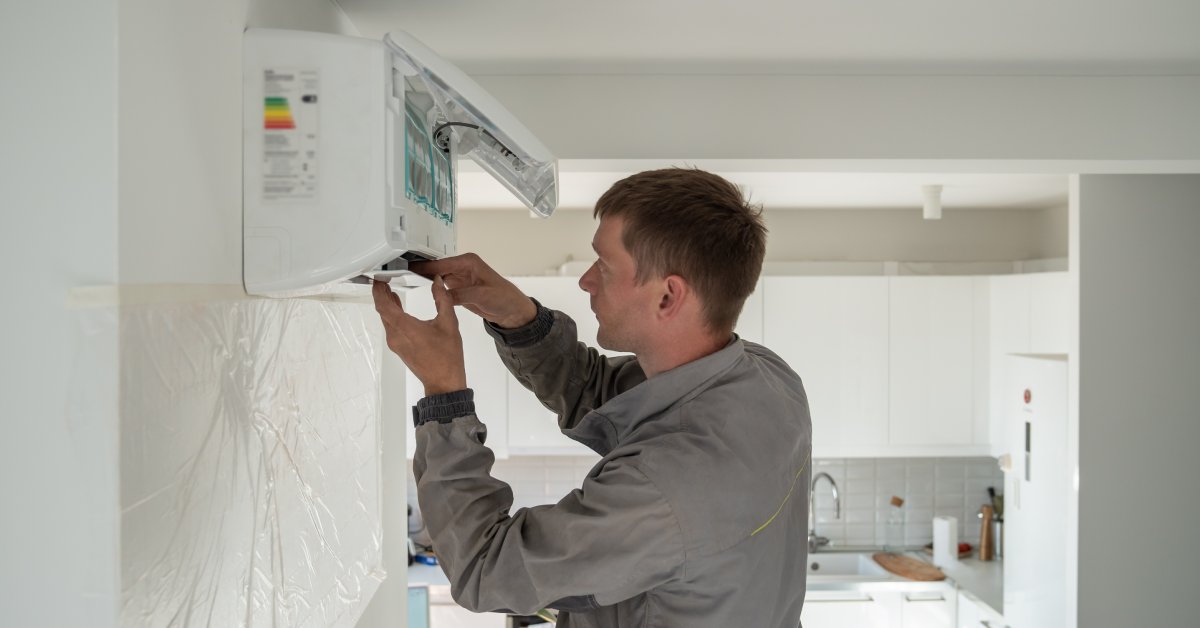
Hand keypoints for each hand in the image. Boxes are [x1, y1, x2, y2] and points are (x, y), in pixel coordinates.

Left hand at [373, 277, 466, 395]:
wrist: (444, 382)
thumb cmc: (447, 358)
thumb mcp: (449, 323)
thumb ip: (442, 299)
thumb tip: (438, 283)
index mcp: (406, 328)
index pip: (384, 305)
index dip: (378, 290)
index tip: (379, 280)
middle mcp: (396, 336)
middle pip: (382, 311)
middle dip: (382, 295)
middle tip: (384, 281)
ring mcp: (396, 343)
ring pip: (386, 319)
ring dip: (387, 305)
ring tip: (390, 291)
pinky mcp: (399, 348)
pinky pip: (390, 327)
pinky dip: (392, 315)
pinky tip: (398, 308)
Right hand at [411, 253, 536, 328]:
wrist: (512, 311)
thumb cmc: (505, 298)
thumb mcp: (482, 295)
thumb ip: (461, 294)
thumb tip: (444, 295)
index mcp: (469, 262)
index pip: (442, 263)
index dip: (425, 266)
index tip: (410, 268)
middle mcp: (463, 268)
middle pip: (437, 268)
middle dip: (421, 271)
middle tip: (403, 274)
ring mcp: (460, 278)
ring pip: (438, 278)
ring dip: (426, 280)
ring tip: (407, 281)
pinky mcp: (460, 289)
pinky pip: (442, 288)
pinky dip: (434, 291)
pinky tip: (424, 292)